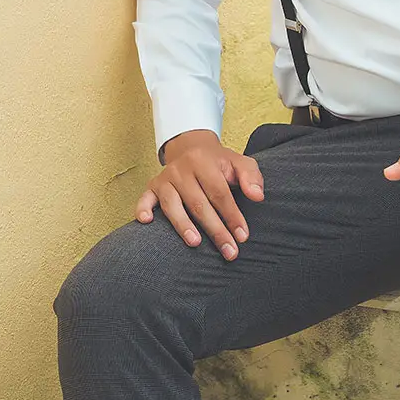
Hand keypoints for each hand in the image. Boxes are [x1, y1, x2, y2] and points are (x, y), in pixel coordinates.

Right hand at [136, 129, 264, 260]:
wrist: (192, 148)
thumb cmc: (219, 163)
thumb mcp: (240, 163)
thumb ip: (251, 177)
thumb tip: (257, 196)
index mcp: (204, 161)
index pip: (219, 192)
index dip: (232, 215)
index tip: (242, 236)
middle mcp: (181, 169)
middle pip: (198, 203)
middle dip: (216, 230)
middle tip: (230, 252)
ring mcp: (165, 178)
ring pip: (172, 205)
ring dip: (183, 224)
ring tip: (195, 243)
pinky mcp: (152, 187)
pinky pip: (144, 199)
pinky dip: (142, 209)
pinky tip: (146, 222)